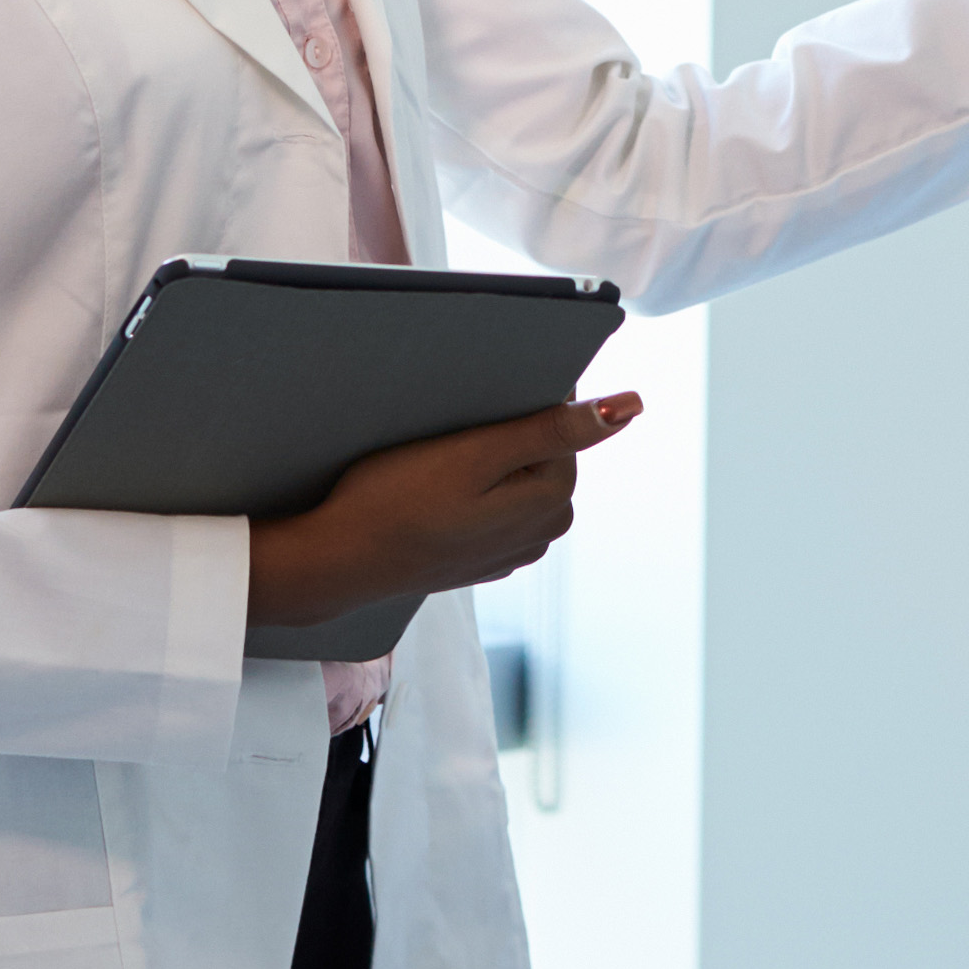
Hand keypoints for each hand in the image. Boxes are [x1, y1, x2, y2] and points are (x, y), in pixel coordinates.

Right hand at [244, 392, 642, 634]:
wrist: (337, 561)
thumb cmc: (396, 501)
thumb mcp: (477, 453)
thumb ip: (556, 429)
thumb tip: (631, 407)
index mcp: (553, 502)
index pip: (562, 426)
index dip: (521, 406)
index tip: (476, 409)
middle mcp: (543, 532)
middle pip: (541, 454)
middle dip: (505, 438)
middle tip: (450, 439)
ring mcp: (512, 550)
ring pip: (515, 480)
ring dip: (487, 466)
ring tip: (438, 469)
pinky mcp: (481, 558)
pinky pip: (491, 506)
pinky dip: (471, 493)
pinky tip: (434, 495)